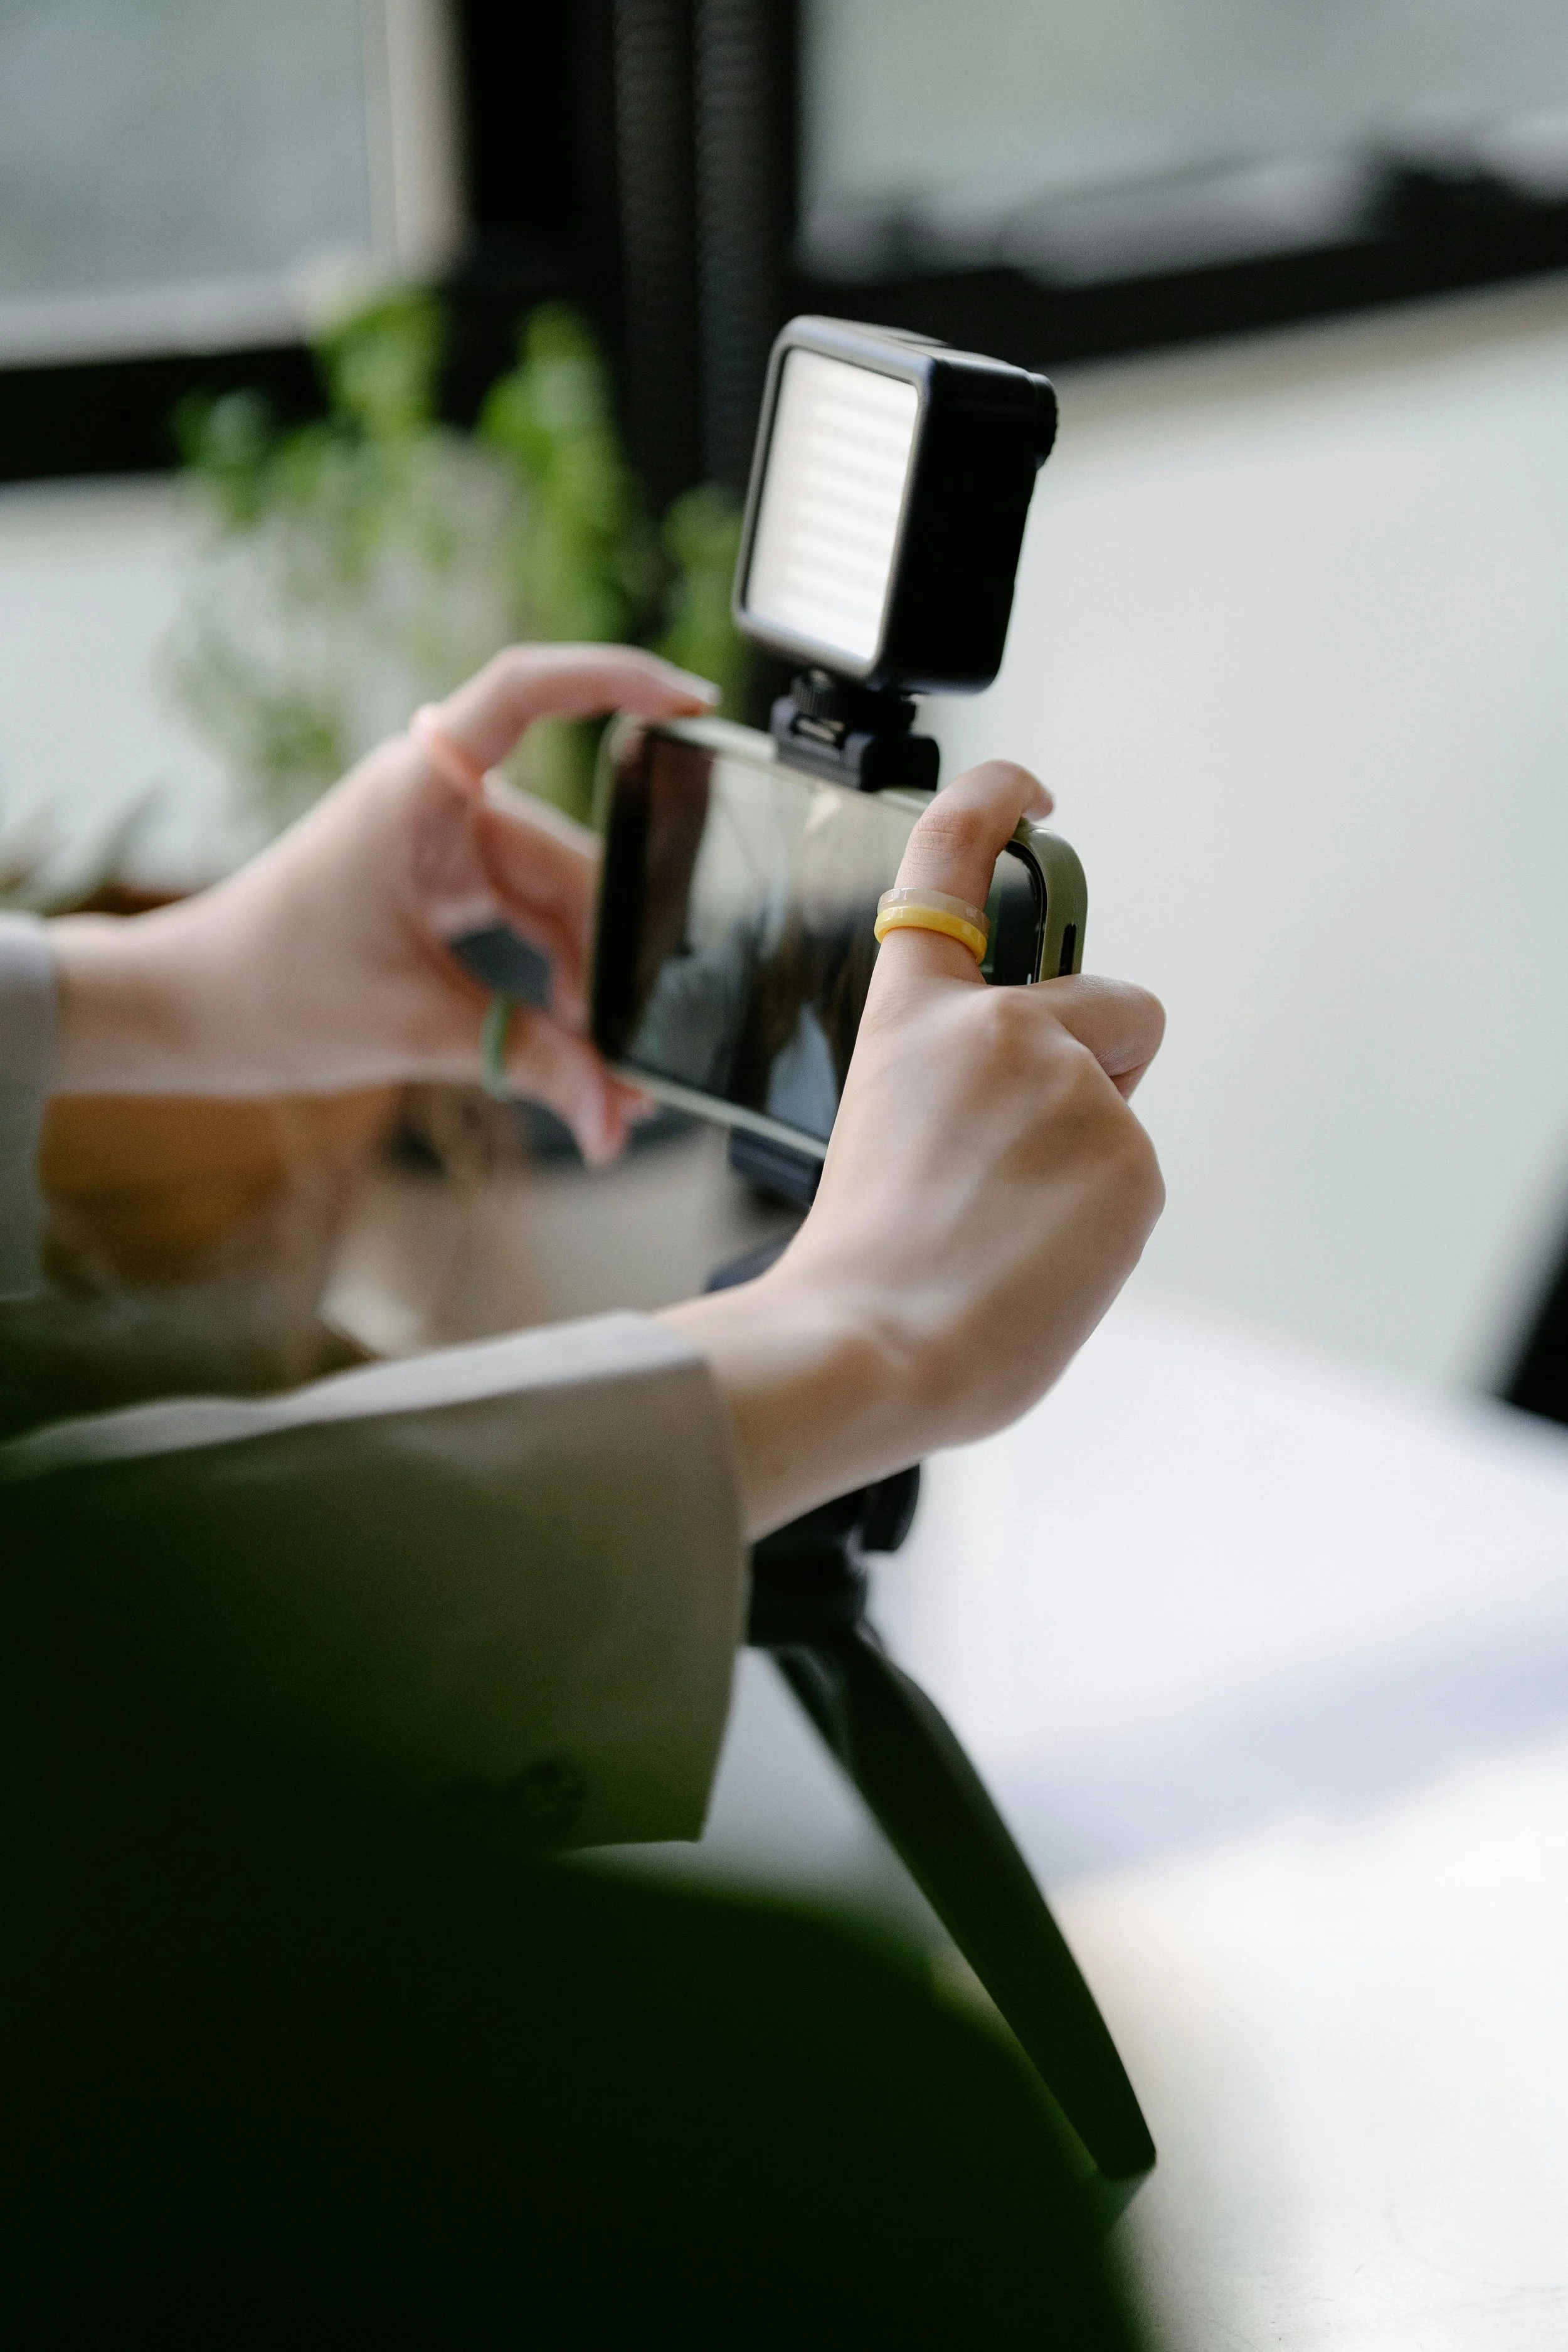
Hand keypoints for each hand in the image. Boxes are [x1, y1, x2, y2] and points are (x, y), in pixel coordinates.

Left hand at [47, 646, 718, 1162]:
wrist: (186, 1013)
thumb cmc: (270, 992)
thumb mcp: (415, 1029)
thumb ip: (531, 1061)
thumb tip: (617, 1113)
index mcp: (417, 792)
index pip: (527, 695)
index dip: (616, 680)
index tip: (692, 703)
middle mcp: (438, 804)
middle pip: (571, 861)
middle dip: (615, 961)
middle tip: (646, 1053)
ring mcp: (444, 846)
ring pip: (558, 907)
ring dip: (589, 993)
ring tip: (616, 1085)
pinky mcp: (444, 888)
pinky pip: (530, 927)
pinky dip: (556, 992)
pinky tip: (583, 1060)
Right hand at [661, 761, 1165, 1534]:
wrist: (874, 1346)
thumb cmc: (861, 1269)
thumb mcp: (883, 1133)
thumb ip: (955, 1093)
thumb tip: (1027, 1125)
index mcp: (914, 1018)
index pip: (949, 859)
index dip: (993, 802)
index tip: (1032, 791)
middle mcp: (1001, 1028)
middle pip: (1117, 1005)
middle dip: (1103, 1063)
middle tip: (1030, 1154)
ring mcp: (1072, 1087)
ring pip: (1125, 1108)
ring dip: (1090, 1157)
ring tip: (1010, 1231)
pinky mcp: (1131, 1157)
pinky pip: (1138, 1178)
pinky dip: (1103, 1219)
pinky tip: (1041, 1260)